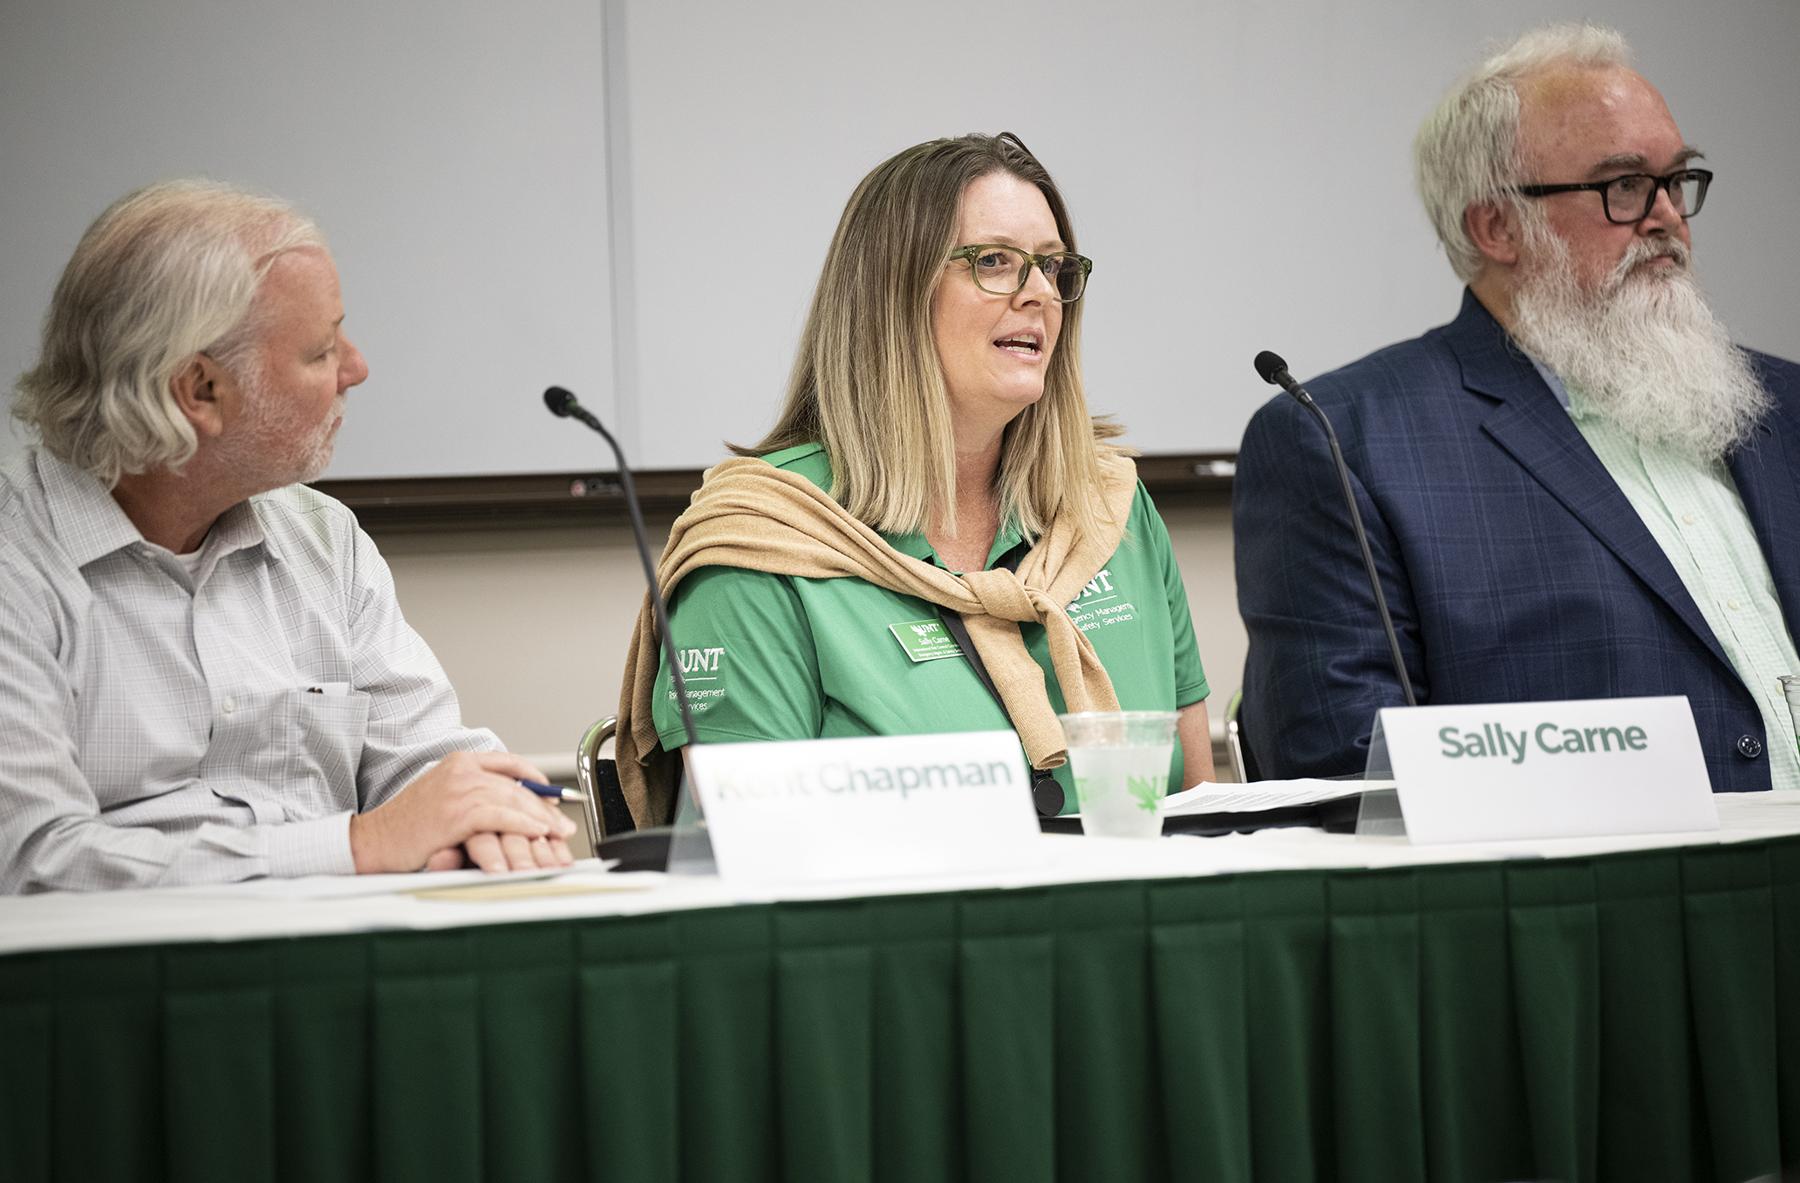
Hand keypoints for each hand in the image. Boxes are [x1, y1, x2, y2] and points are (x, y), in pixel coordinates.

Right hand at [349, 750, 576, 873]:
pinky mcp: (455, 813)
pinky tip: (535, 834)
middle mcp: (461, 770)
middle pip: (516, 785)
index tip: (552, 795)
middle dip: (544, 807)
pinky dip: (521, 825)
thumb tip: (512, 804)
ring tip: (556, 834)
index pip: (508, 763)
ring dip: (539, 820)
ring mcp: (458, 790)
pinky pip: (499, 817)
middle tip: (563, 824)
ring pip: (512, 800)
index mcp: (459, 761)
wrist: (374, 840)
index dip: (535, 779)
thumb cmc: (407, 824)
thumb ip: (474, 792)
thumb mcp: (444, 795)